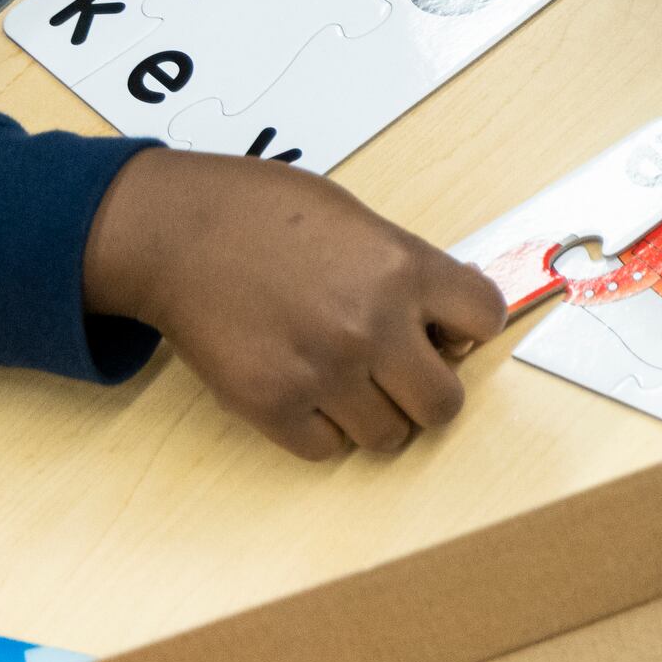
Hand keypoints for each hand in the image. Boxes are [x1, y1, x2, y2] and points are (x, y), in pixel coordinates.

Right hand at [82, 150, 508, 459]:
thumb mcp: (360, 221)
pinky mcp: (271, 404)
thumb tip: (448, 322)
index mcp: (405, 267)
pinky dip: (321, 428)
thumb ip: (410, 272)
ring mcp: (323, 370)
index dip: (469, 327)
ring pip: (389, 436)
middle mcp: (373, 325)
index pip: (487, 320)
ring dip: (375, 414)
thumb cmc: (265, 213)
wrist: (175, 231)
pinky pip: (325, 448)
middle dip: (427, 389)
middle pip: (443, 404)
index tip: (446, 328)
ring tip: (345, 379)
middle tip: (399, 371)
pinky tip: (303, 388)